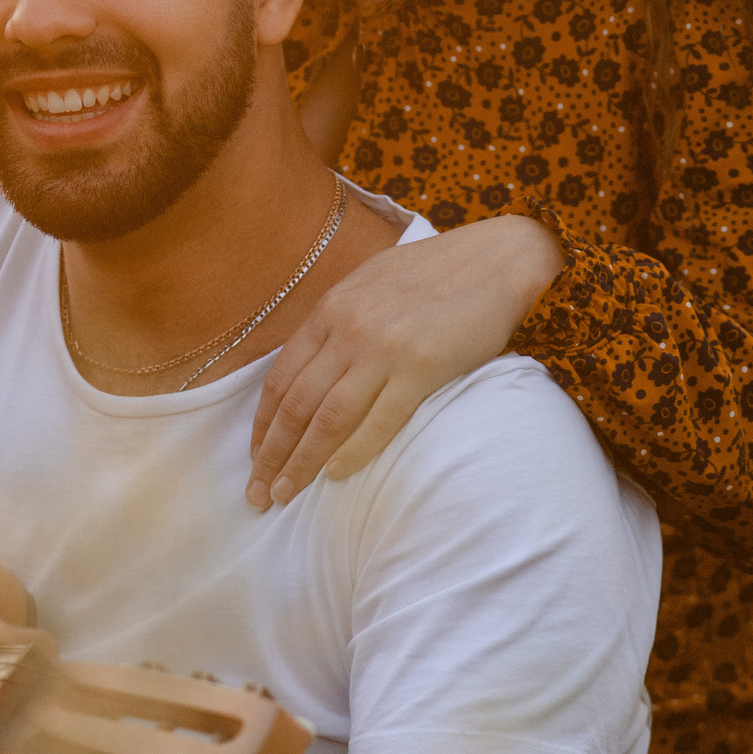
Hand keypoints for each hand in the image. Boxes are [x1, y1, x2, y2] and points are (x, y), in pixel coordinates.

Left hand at [248, 215, 564, 508]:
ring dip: (301, 462)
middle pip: (296, 404)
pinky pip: (380, 420)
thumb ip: (337, 323)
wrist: (496, 259)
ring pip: (328, 418)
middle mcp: (349, 329)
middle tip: (257, 494)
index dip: (263, 424)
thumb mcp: (368, 285)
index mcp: (331, 309)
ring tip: (283, 495)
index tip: (255, 457)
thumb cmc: (434, 273)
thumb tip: (311, 367)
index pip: (280, 378)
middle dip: (271, 454)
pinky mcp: (422, 368)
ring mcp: (384, 349)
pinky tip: (334, 475)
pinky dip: (353, 451)